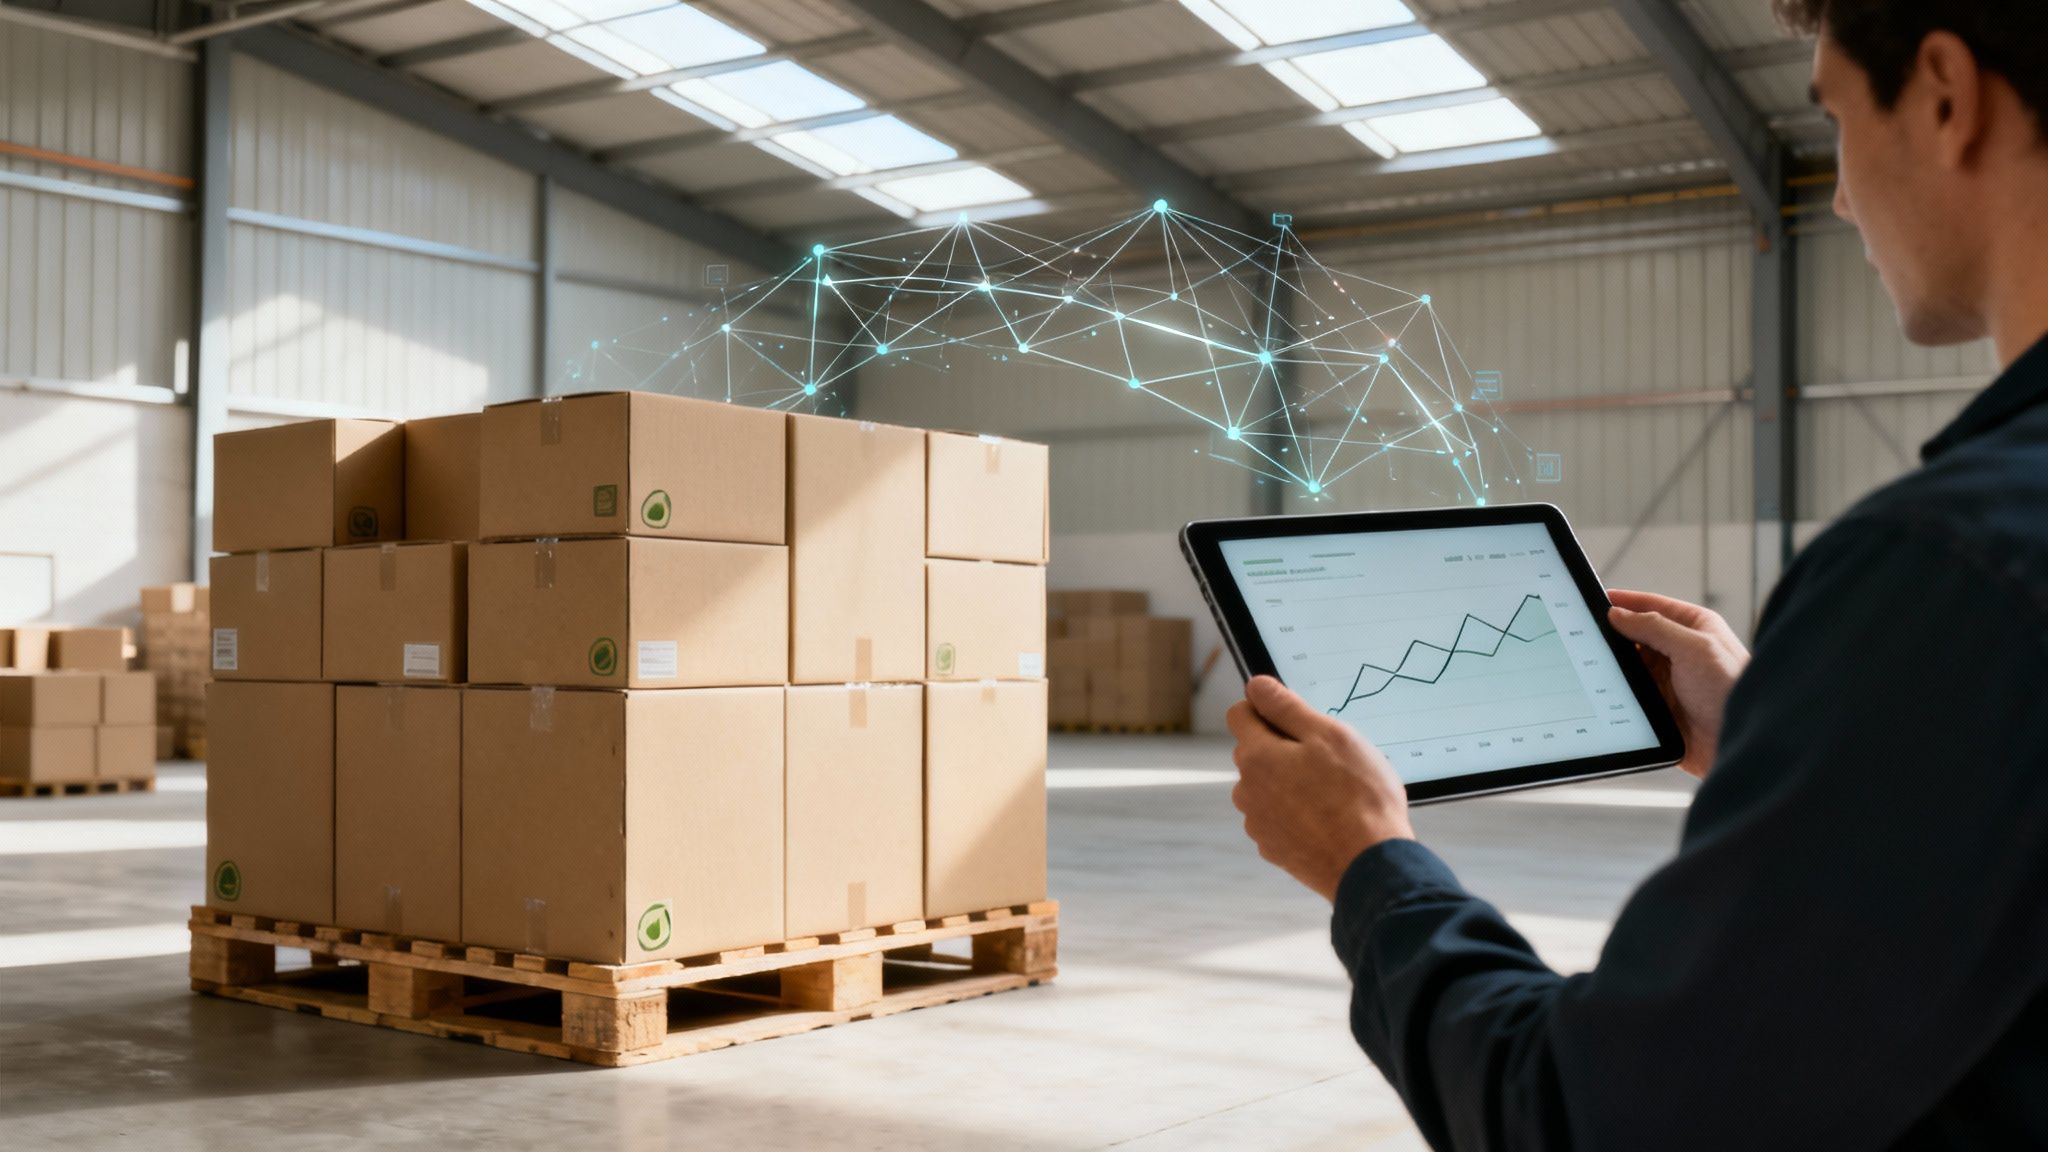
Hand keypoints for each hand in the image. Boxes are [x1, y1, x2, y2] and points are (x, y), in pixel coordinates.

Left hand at [1226, 675, 1413, 900]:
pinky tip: (1329, 819)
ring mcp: (1258, 823)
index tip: (1297, 718)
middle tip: (1328, 758)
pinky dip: (1298, 814)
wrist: (1370, 865)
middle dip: (1283, 747)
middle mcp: (1247, 790)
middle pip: (1255, 751)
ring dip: (1291, 782)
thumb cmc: (1357, 797)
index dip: (1268, 707)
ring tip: (1332, 792)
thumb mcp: (1329, 736)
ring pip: (1268, 786)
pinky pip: (1280, 818)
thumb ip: (1287, 707)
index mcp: (1256, 756)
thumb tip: (1256, 686)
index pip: (1240, 713)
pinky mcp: (1274, 849)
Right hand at [1606, 589, 1750, 779]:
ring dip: (1615, 665)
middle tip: (1588, 632)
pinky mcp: (1659, 706)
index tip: (1597, 598)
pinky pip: (1629, 693)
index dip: (1625, 602)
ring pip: (1630, 665)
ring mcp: (1668, 680)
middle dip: (1615, 634)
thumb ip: (1655, 627)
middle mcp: (1681, 652)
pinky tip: (1604, 688)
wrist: (1736, 743)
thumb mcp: (1695, 648)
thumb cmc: (1731, 691)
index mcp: (1695, 629)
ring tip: (1593, 661)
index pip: (1653, 607)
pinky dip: (1616, 690)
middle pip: (1637, 635)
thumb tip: (1619, 614)